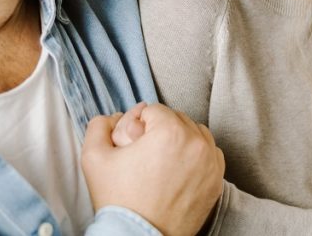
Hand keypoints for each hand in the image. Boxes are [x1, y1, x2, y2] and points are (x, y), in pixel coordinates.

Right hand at [82, 103, 224, 235]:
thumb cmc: (119, 201)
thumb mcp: (94, 157)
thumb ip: (99, 126)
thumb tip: (114, 117)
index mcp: (170, 132)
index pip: (153, 110)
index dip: (138, 124)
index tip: (132, 143)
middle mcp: (196, 143)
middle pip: (176, 119)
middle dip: (160, 131)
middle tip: (145, 153)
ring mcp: (210, 163)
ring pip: (196, 134)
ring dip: (180, 140)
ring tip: (162, 160)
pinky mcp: (217, 181)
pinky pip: (209, 154)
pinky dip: (196, 156)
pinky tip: (178, 169)